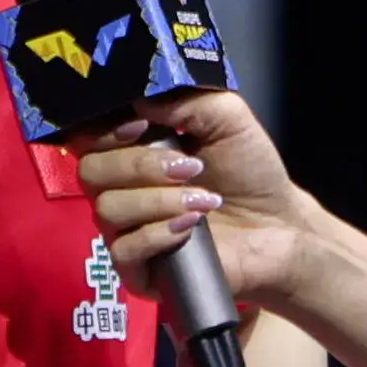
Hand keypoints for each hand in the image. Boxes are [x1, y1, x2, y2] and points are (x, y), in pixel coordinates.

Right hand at [78, 90, 306, 301]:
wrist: (279, 224)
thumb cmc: (249, 169)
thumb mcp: (226, 117)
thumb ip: (186, 98)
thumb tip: (140, 98)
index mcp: (131, 148)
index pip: (86, 135)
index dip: (104, 129)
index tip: (140, 124)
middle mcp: (119, 187)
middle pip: (90, 171)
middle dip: (140, 165)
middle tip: (189, 168)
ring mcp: (125, 230)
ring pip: (107, 209)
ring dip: (157, 200)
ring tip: (204, 201)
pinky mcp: (138, 269)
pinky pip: (123, 250)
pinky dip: (158, 234)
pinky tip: (192, 227)